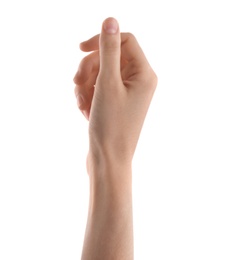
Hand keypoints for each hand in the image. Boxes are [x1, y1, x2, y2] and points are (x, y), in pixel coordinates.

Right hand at [74, 17, 156, 164]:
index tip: (79, 49)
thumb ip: (108, 51)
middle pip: (109, 57)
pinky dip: (88, 95)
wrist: (108, 159)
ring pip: (100, 73)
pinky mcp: (115, 102)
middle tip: (76, 84)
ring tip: (82, 104)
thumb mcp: (107, 84)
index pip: (124, 41)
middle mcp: (139, 81)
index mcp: (144, 74)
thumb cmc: (110, 125)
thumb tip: (110, 20)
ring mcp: (127, 93)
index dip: (101, 41)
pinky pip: (98, 88)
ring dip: (85, 84)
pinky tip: (85, 110)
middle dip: (89, 69)